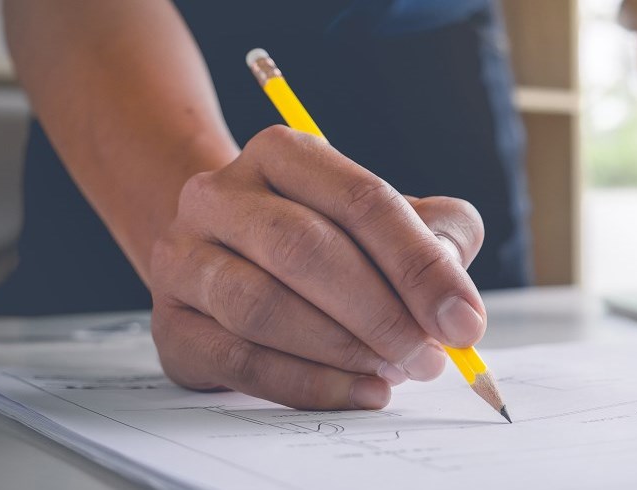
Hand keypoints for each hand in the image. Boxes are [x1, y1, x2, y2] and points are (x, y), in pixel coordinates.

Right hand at [148, 126, 487, 409]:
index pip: (361, 200)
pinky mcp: (172, 326)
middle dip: (380, 312)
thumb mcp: (389, 220)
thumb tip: (458, 307)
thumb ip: (437, 240)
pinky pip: (240, 361)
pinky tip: (359, 393)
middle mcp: (219, 196)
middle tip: (429, 357)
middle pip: (303, 248)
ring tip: (395, 373)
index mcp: (282, 153)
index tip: (464, 322)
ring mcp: (184, 260)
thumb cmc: (327, 237)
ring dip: (342, 349)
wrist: (227, 260)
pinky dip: (309, 385)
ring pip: (262, 306)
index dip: (419, 265)